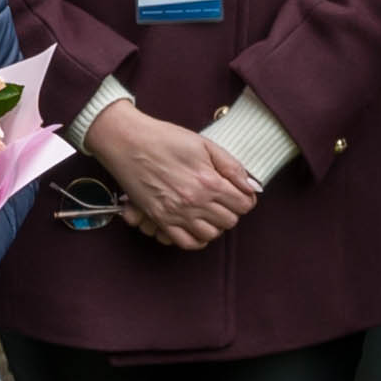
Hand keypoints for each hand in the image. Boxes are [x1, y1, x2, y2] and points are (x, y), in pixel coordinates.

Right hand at [88, 99, 261, 248]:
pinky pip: (186, 242)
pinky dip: (196, 239)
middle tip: (223, 199)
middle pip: (229, 221)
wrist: (128, 142)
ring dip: (215, 225)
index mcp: (209, 182)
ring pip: (211, 235)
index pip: (243, 205)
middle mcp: (195, 202)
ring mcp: (177, 214)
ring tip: (209, 211)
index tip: (239, 192)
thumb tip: (251, 185)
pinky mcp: (160, 219)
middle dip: (231, 210)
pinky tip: (197, 226)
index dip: (246, 198)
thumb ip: (231, 166)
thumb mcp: (204, 145)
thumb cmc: (165, 139)